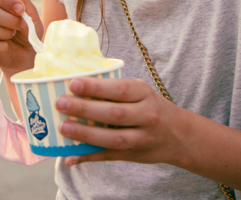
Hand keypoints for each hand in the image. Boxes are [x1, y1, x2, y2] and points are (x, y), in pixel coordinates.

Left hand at [55, 76, 184, 166]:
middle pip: (114, 114)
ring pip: (112, 138)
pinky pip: (109, 157)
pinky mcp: (134, 155)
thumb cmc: (150, 107)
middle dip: (85, 109)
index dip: (96, 87)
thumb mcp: (141, 93)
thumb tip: (76, 86)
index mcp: (145, 94)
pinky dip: (88, 157)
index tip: (73, 84)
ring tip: (63, 127)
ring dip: (85, 134)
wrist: (180, 135)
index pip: (120, 89)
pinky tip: (70, 157)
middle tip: (60, 103)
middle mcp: (146, 116)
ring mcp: (141, 139)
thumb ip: (115, 90)